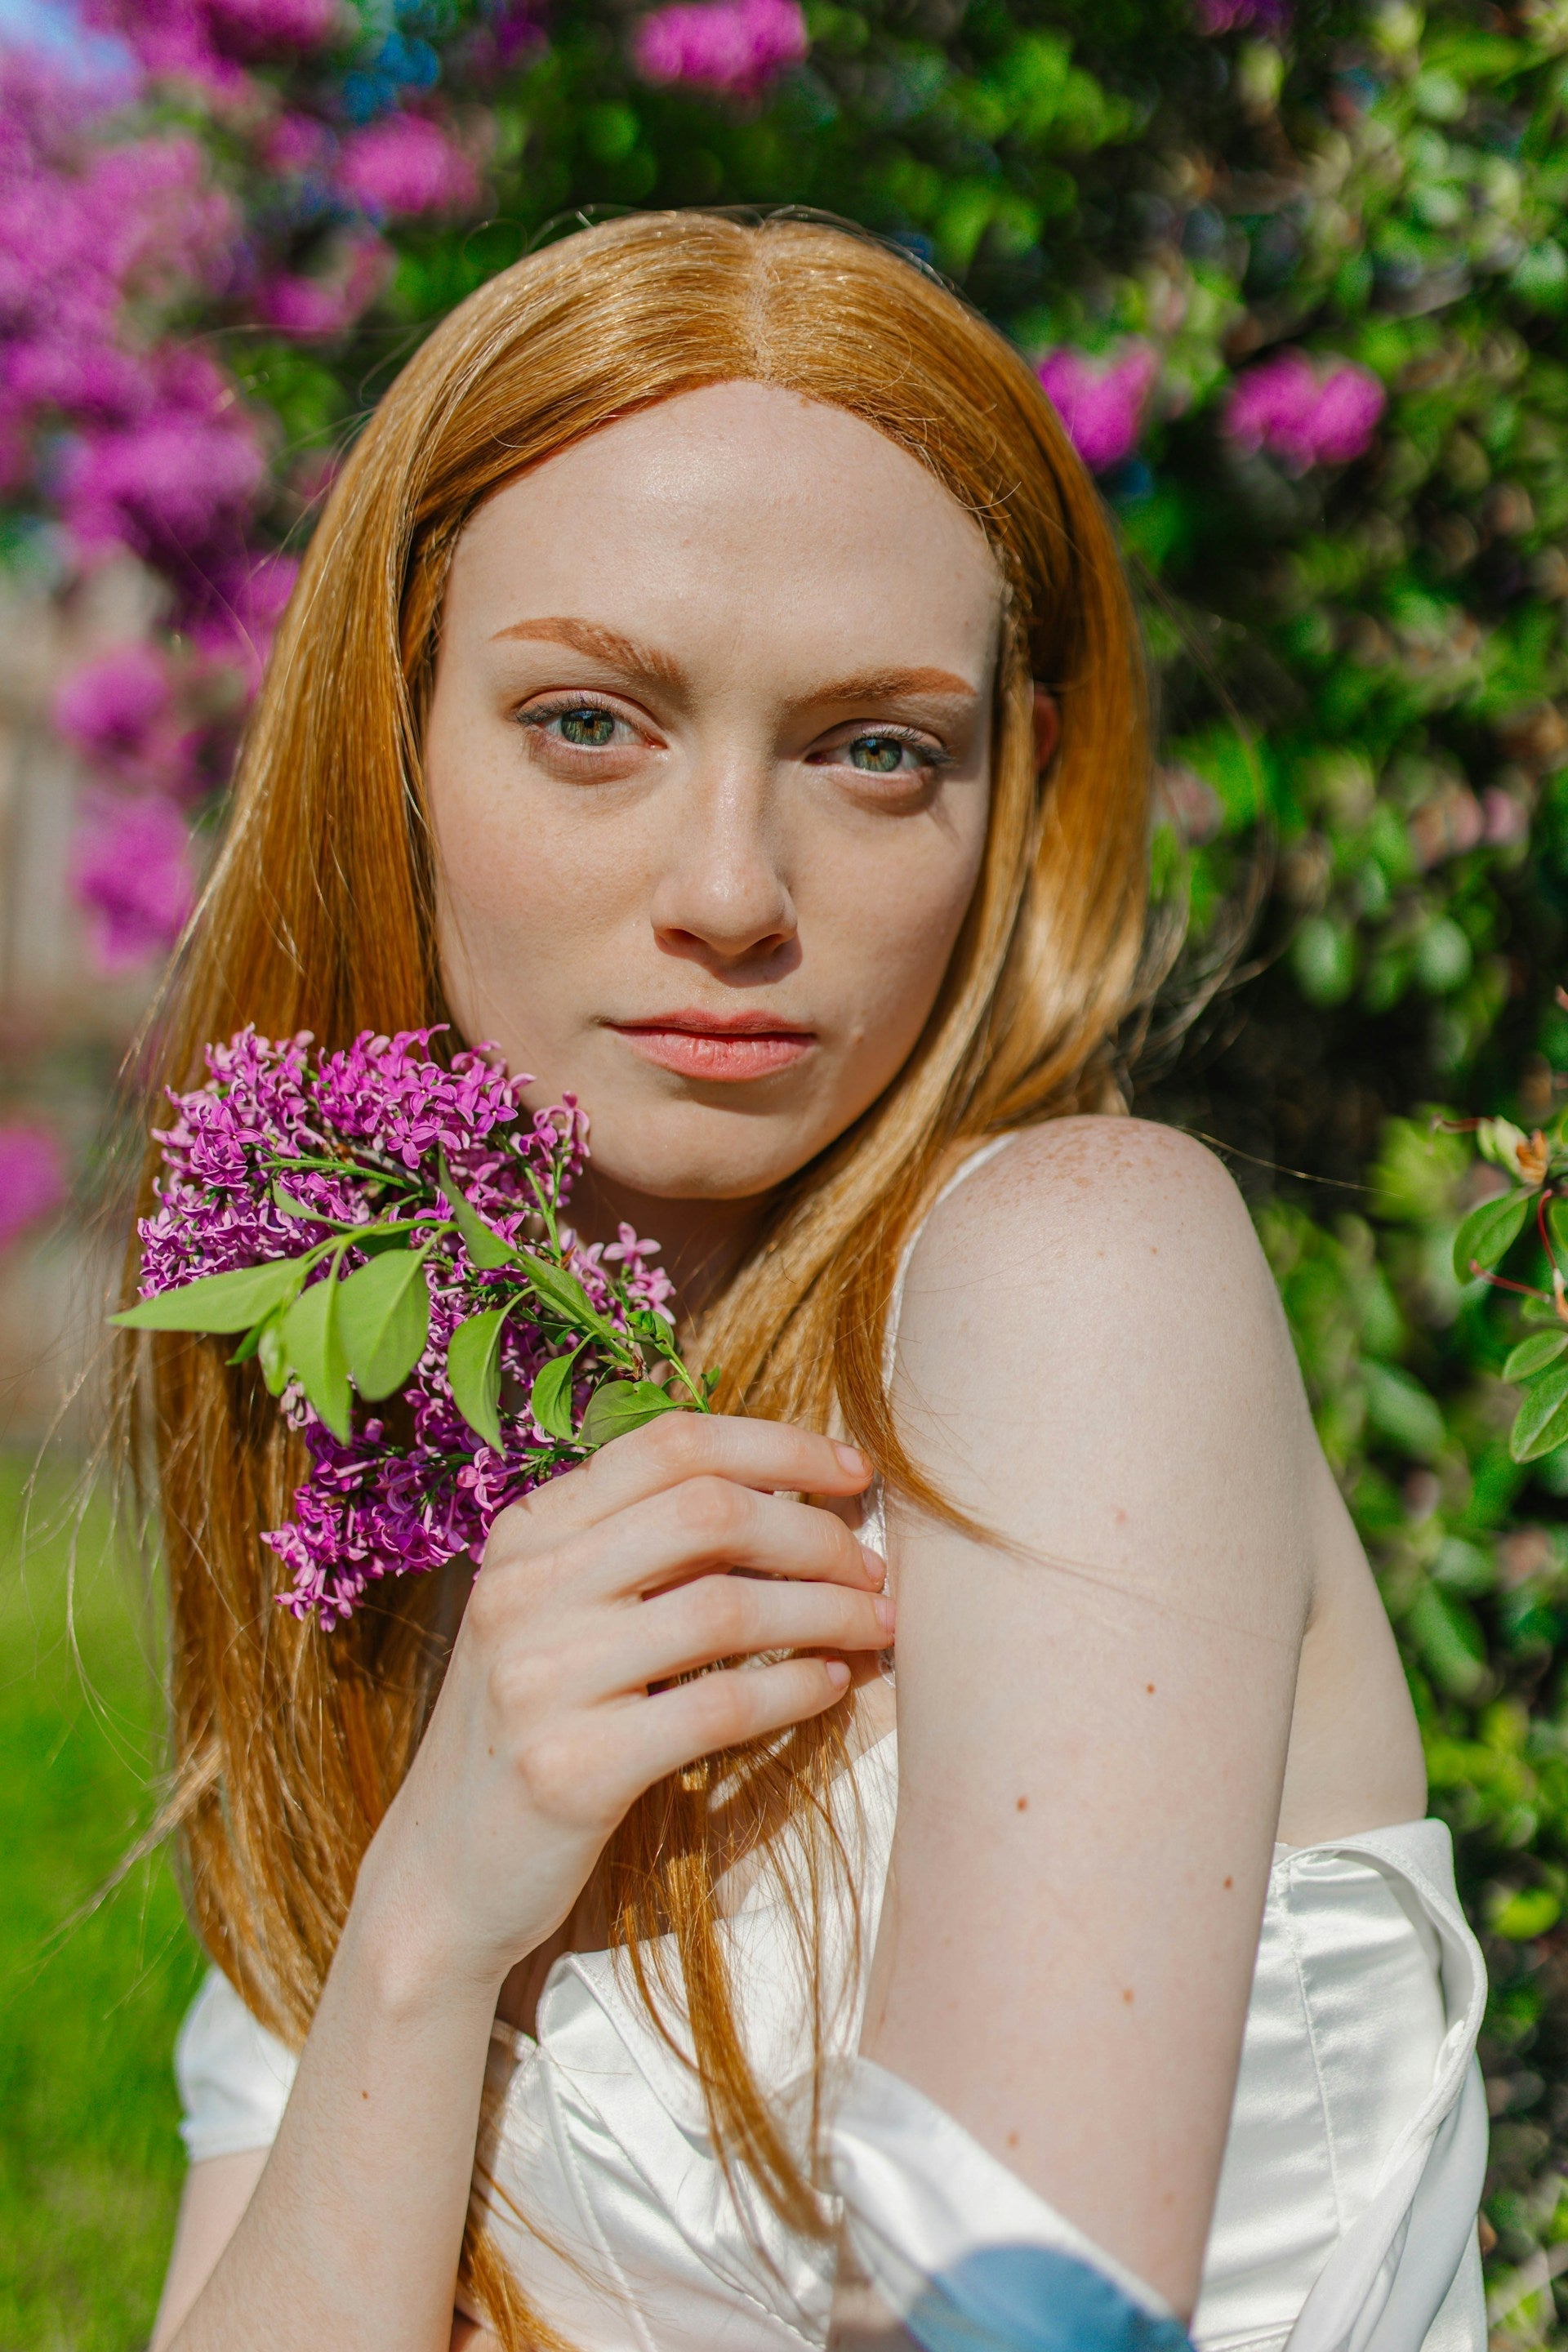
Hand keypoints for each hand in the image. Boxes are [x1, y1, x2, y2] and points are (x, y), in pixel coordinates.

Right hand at [361, 1414, 888, 1995]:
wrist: (442, 1874)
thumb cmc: (533, 1729)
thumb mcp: (556, 1614)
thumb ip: (641, 1550)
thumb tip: (788, 1495)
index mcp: (526, 1534)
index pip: (668, 1445)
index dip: (778, 1446)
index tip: (853, 1472)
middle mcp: (525, 1590)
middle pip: (708, 1513)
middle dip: (815, 1533)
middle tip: (872, 1568)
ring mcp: (541, 1679)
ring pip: (725, 1608)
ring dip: (825, 1611)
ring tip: (875, 1625)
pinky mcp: (572, 1770)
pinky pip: (718, 1708)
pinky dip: (795, 1690)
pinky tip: (831, 1685)